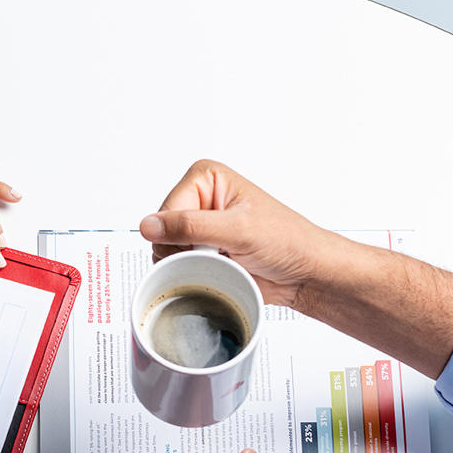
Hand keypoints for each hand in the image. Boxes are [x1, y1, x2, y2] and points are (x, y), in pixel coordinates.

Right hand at [138, 160, 325, 307]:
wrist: (304, 273)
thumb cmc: (286, 241)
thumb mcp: (237, 230)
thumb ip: (190, 227)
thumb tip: (149, 226)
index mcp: (206, 178)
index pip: (166, 209)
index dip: (179, 233)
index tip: (207, 244)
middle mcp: (200, 198)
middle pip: (162, 231)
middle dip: (185, 250)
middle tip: (217, 254)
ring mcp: (200, 226)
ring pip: (167, 251)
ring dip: (189, 264)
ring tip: (221, 262)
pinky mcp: (203, 250)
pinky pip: (178, 265)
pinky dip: (193, 273)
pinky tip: (217, 271)